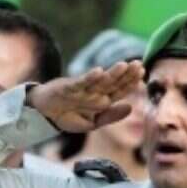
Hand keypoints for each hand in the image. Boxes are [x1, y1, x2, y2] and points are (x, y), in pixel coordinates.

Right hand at [26, 61, 144, 132]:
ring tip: (124, 65)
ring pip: (99, 80)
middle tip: (138, 64)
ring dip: (111, 73)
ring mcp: (82, 89)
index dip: (131, 82)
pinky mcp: (68, 87)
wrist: (44, 115)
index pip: (120, 90)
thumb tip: (131, 107)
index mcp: (101, 100)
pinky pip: (80, 82)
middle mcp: (94, 92)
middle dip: (126, 74)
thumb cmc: (68, 117)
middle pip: (112, 82)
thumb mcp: (91, 123)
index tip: (142, 73)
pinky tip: (98, 71)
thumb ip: (110, 116)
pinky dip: (88, 78)